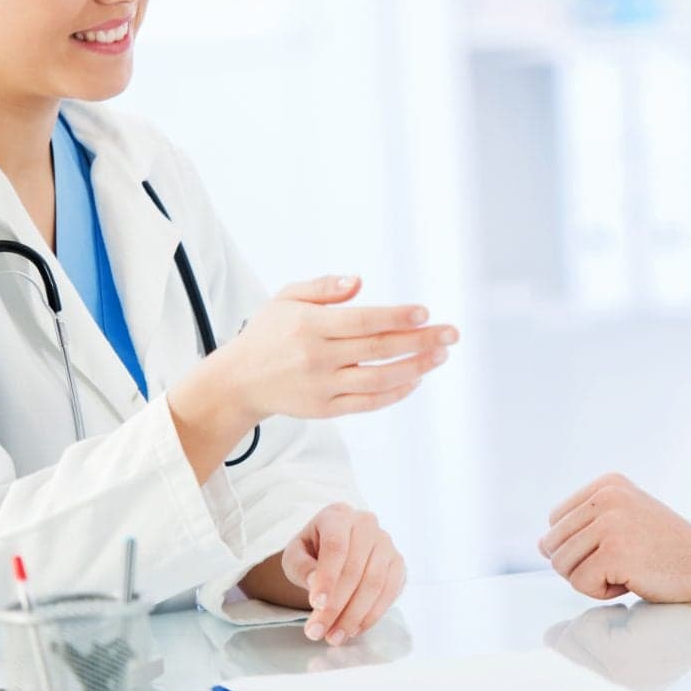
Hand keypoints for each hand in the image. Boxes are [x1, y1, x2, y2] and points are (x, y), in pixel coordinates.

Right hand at [224, 276, 457, 420]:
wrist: (238, 382)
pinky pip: (368, 402)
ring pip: (378, 379)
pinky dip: (395, 392)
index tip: (425, 312)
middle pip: (378, 349)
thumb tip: (359, 281)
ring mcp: (323, 386)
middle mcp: (317, 357)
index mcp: (309, 326)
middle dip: (420, 341)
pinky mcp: (325, 409)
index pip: (362, 321)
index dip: (396, 317)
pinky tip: (416, 378)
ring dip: (415, 367)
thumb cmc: (268, 333)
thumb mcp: (286, 299)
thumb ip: (323, 287)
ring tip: (441, 355)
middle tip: (452, 334)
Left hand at [282, 503, 405, 645]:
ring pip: (374, 583)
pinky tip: (354, 629)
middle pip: (355, 569)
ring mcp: (386, 543)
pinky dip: (372, 615)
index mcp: (338, 515)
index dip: (327, 577)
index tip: (315, 605)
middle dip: (336, 606)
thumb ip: (301, 567)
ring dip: (354, 616)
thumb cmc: (312, 552)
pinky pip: (390, 592)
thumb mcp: (295, 555)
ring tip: (334, 637)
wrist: (334, 551)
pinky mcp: (398, 563)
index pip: (336, 546)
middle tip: (317, 632)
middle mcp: (367, 523)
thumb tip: (315, 584)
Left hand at [538, 473, 690, 603]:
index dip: (579, 546)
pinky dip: (604, 593)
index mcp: (607, 484)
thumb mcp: (628, 518)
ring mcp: (610, 522)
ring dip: (593, 580)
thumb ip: (587, 522)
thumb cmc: (668, 552)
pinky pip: (580, 584)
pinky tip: (635, 581)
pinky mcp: (614, 552)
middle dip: (581, 565)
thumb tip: (541, 544)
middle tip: (624, 564)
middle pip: (552, 545)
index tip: (618, 548)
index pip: (554, 521)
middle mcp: (606, 496)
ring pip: (562, 566)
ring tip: (631, 570)